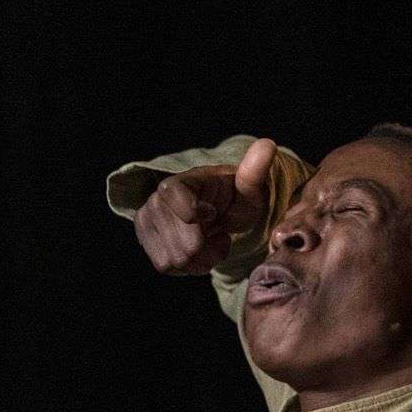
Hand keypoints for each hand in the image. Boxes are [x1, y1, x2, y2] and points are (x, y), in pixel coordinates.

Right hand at [133, 137, 276, 274]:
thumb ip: (254, 172)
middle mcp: (156, 200)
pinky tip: (196, 249)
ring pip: (175, 261)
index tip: (212, 213)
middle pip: (186, 248)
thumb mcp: (250, 189)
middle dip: (209, 250)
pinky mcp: (143, 238)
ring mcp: (146, 219)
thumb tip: (267, 144)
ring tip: (208, 241)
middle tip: (219, 234)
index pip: (185, 214)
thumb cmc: (234, 197)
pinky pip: (166, 267)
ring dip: (199, 260)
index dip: (203, 222)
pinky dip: (186, 266)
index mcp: (178, 183)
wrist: (217, 208)